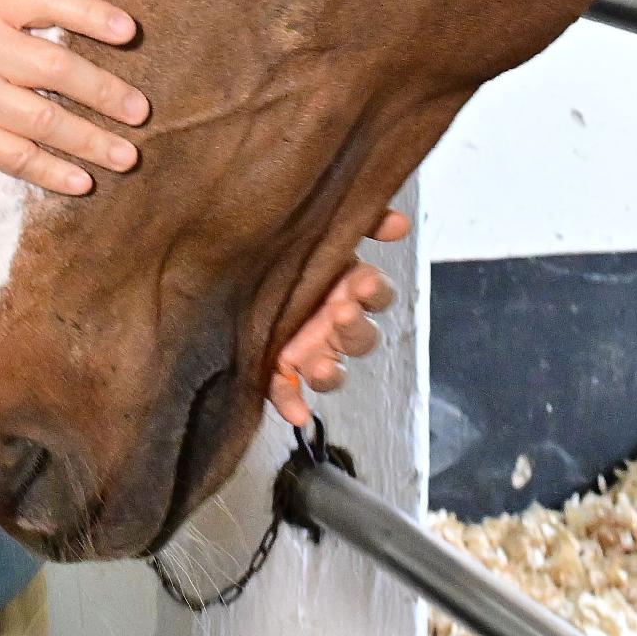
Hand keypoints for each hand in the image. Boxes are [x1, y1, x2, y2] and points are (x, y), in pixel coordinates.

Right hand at [0, 0, 148, 195]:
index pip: (44, 0)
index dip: (89, 14)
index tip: (131, 32)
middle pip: (53, 69)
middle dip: (104, 92)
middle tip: (142, 110)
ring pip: (40, 120)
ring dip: (89, 140)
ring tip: (130, 154)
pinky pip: (17, 157)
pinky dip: (53, 172)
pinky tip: (85, 182)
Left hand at [267, 209, 410, 425]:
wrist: (237, 261)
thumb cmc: (290, 246)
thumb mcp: (323, 227)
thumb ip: (362, 221)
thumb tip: (399, 222)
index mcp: (349, 289)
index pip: (376, 295)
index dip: (374, 292)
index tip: (363, 283)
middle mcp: (335, 324)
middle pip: (361, 338)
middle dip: (353, 328)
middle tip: (339, 313)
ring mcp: (310, 350)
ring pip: (332, 371)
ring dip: (329, 372)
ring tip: (315, 364)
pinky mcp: (280, 369)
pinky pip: (288, 390)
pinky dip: (293, 403)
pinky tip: (296, 414)